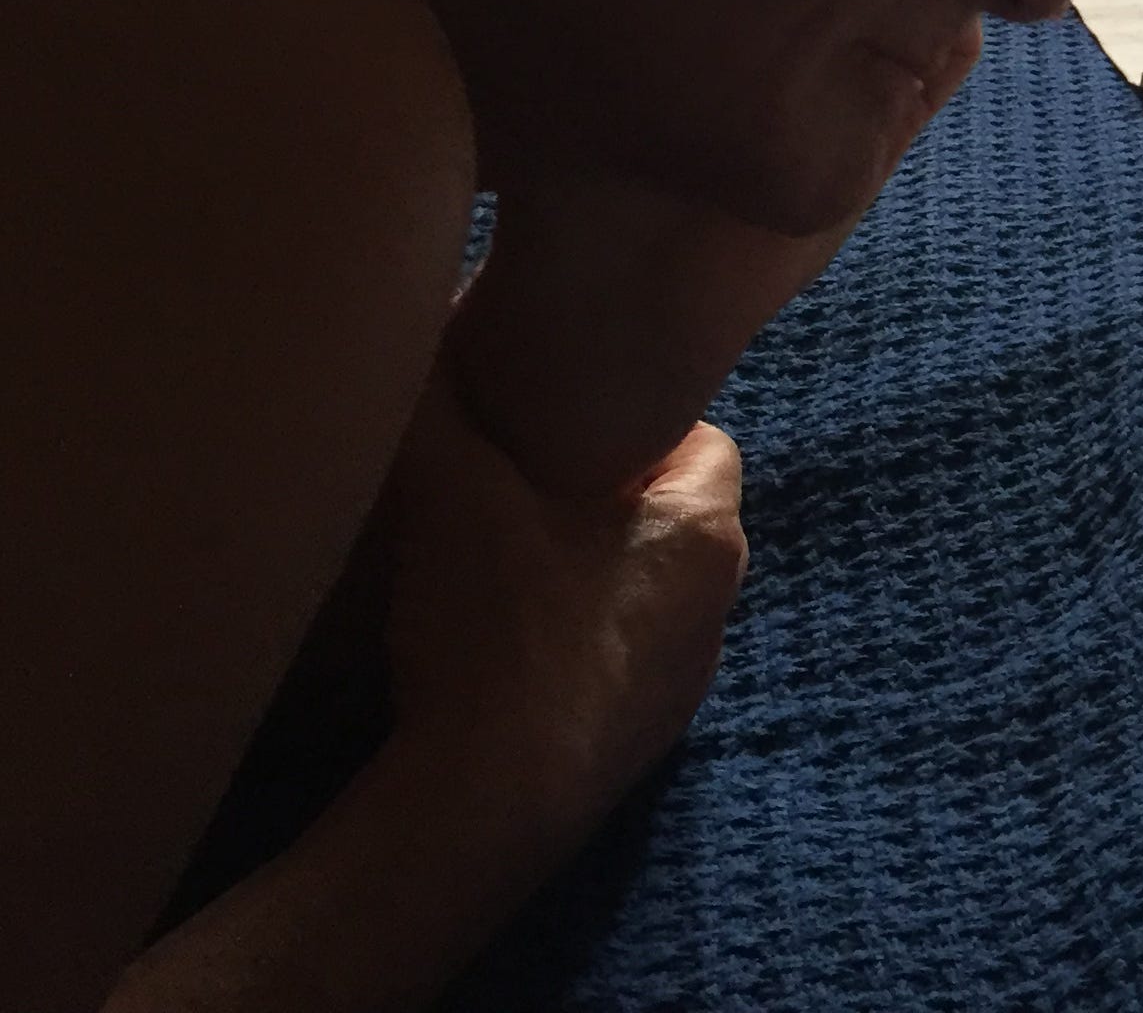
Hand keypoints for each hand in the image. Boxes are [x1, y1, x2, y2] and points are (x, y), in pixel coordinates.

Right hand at [383, 377, 750, 850]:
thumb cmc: (495, 633)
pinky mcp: (637, 747)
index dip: (634, 423)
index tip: (562, 427)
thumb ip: (440, 404)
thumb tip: (425, 336)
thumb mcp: (454, 492)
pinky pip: (612, 668)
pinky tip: (498, 653)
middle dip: (603, 498)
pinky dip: (568, 650)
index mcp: (709, 531)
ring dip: (585, 578)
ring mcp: (682, 686)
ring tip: (502, 570)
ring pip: (642, 596)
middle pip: (670, 518)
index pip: (702, 441)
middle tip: (522, 488)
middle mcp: (717, 607)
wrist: (481, 806)